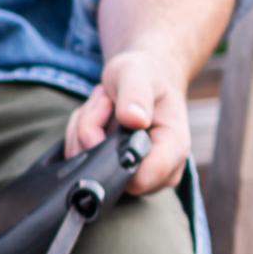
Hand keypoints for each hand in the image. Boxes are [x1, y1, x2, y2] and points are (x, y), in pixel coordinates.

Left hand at [65, 45, 193, 195]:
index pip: (140, 178)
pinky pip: (78, 158)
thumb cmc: (148, 76)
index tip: (109, 112)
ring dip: (84, 128)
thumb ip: (136, 96)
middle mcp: (158, 170)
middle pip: (106, 170)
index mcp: (173, 149)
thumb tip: (133, 119)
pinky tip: (98, 117)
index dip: (113, 156)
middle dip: (93, 131)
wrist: (148, 79)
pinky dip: (79, 134)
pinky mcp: (112, 171)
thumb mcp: (139, 75)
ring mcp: (134, 174)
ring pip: (87, 163)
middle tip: (107, 102)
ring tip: (106, 105)